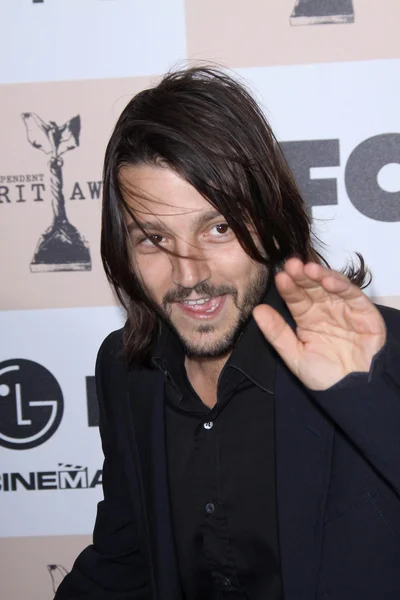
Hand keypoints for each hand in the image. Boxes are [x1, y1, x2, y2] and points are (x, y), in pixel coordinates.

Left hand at [253, 258, 386, 390]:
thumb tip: (256, 310)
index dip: (288, 288)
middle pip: (311, 288)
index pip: (295, 299)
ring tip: (306, 269)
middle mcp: (325, 310)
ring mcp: (344, 309)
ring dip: (319, 276)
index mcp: (307, 320)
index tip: (279, 277)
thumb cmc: (324, 377)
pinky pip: (352, 294)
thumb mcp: (295, 356)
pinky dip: (340, 285)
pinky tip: (326, 280)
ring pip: (330, 286)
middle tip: (291, 266)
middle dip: (301, 276)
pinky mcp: (364, 311)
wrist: (353, 393)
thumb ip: (276, 333)